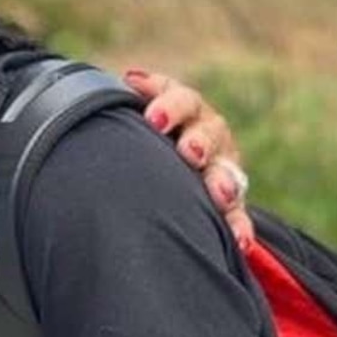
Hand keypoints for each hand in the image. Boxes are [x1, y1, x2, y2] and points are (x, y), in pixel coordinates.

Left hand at [123, 68, 253, 250]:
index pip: (177, 96)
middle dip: (199, 141)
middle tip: (189, 153)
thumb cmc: (134, 145)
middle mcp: (205, 133)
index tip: (153, 118)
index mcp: (180, 110)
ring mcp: (221, 165)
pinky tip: (239, 239)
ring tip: (219, 196)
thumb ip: (115, 114)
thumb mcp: (127, 127)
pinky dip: (238, 226)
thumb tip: (97, 99)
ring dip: (223, 181)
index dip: (167, 102)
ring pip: (228, 168)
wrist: (158, 178)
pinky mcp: (231, 200)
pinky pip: (237, 214)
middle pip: (208, 130)